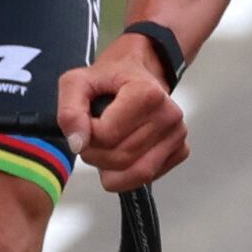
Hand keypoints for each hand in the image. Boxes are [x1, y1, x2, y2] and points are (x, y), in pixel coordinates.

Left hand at [59, 34, 188, 188]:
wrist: (138, 73)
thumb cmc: (109, 79)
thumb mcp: (77, 83)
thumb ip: (70, 111)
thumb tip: (78, 144)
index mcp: (147, 94)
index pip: (106, 135)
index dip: (86, 135)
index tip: (86, 122)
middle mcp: (169, 115)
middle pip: (120, 158)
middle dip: (95, 155)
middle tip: (91, 137)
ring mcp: (178, 134)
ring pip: (135, 172)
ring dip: (109, 167)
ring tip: (105, 146)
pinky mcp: (181, 150)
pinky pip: (147, 177)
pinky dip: (126, 174)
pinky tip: (122, 152)